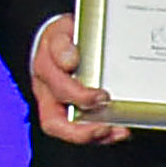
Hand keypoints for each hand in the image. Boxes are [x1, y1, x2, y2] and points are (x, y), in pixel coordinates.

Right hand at [26, 15, 123, 145]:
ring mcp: (59, 105)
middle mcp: (48, 93)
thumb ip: (63, 43)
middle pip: (54, 122)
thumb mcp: (62, 30)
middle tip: (105, 125)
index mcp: (45, 70)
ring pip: (69, 131)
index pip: (56, 87)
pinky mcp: (73, 112)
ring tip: (117, 131)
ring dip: (94, 136)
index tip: (100, 96)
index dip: (77, 96)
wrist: (65, 40)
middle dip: (81, 129)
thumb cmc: (65, 37)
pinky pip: (85, 129)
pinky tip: (120, 130)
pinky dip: (103, 134)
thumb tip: (70, 61)